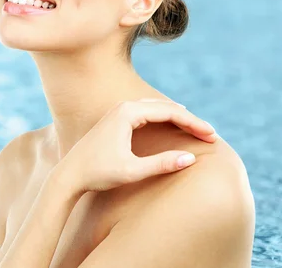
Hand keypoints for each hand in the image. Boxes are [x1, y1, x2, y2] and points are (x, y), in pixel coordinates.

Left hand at [52, 99, 217, 194]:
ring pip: (155, 108)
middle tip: (210, 135)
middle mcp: (122, 107)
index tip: (212, 136)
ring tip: (197, 129)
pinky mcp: (114, 119)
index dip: (193, 124)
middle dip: (189, 120)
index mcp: (127, 113)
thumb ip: (161, 164)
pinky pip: (146, 112)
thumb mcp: (132, 171)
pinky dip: (163, 118)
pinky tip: (172, 123)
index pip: (169, 112)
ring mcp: (117, 111)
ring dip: (176, 117)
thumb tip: (190, 158)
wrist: (70, 174)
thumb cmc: (98, 173)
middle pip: (164, 107)